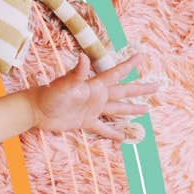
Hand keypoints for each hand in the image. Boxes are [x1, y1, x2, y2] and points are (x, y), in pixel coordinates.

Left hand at [29, 53, 158, 140]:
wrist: (37, 110)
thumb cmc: (49, 94)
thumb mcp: (64, 84)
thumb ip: (77, 73)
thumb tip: (83, 56)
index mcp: (94, 85)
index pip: (115, 73)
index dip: (128, 65)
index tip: (141, 56)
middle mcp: (96, 96)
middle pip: (123, 91)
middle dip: (140, 89)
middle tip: (157, 85)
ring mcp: (92, 109)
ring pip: (117, 109)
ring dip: (131, 109)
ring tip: (147, 109)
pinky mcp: (85, 122)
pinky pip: (103, 128)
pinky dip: (113, 133)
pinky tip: (124, 137)